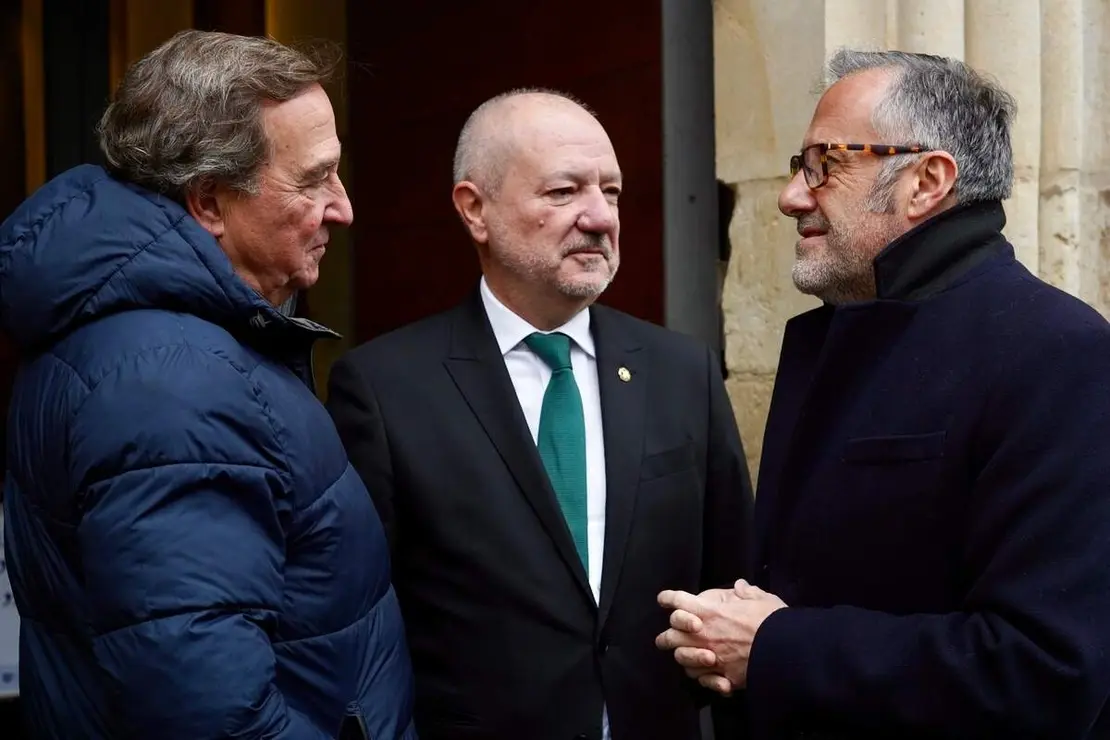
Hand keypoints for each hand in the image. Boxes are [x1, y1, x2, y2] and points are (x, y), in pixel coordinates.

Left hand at [656, 580, 786, 692]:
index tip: (664, 599)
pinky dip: (703, 677)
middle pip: (670, 636)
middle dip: (667, 635)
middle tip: (669, 636)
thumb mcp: (762, 599)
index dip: (668, 598)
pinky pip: (702, 679)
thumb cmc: (773, 621)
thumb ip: (747, 592)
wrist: (787, 651)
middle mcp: (704, 635)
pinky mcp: (723, 678)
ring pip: (682, 660)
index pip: (678, 601)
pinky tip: (708, 673)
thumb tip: (740, 587)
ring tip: (688, 655)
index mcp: (710, 612)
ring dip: (683, 656)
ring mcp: (711, 658)